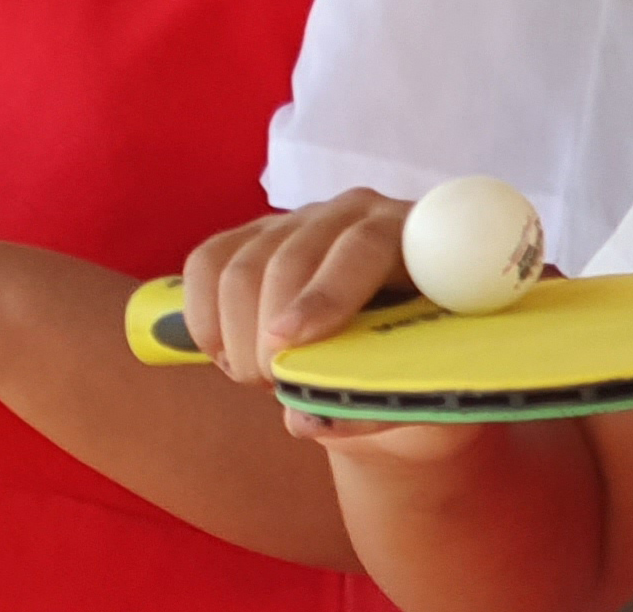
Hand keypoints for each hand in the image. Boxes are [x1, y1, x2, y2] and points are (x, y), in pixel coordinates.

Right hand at [181, 190, 483, 461]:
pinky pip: (207, 264)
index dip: (325, 292)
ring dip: (237, 335)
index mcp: (415, 243)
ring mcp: (300, 221)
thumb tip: (307, 417)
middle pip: (290, 258)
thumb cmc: (424, 380)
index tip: (289, 341)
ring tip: (260, 378)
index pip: (364, 247)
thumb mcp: (427, 405)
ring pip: (241, 267)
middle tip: (275, 387)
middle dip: (268, 334)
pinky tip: (228, 352)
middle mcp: (355, 214)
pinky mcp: (254, 235)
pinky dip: (205, 318)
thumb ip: (381, 409)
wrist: (396, 364)